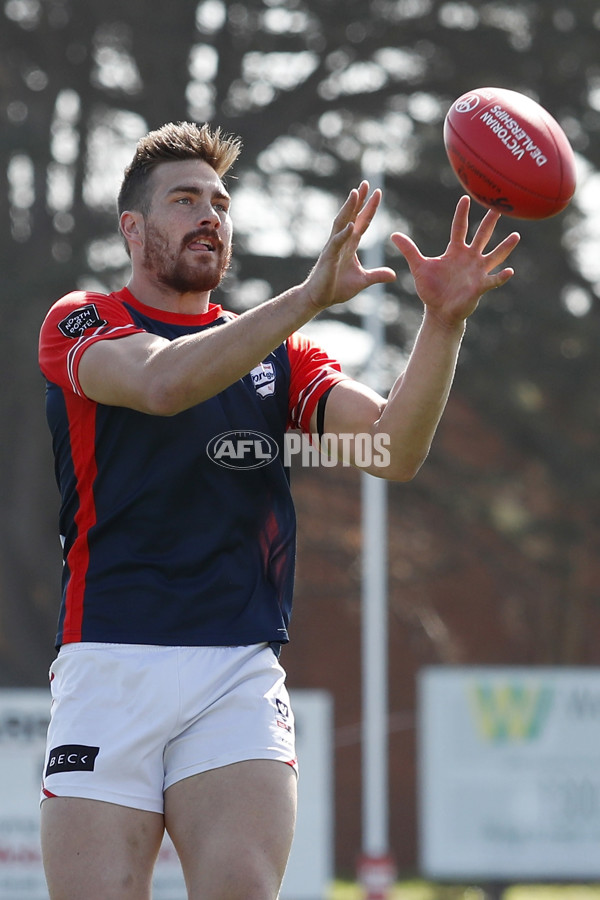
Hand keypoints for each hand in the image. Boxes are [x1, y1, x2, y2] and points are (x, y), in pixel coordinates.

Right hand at [303, 181, 395, 311]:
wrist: (318, 299)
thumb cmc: (336, 288)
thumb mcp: (363, 281)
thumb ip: (377, 275)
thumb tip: (393, 275)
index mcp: (350, 245)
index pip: (362, 222)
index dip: (370, 208)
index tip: (378, 193)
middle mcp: (341, 242)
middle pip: (351, 216)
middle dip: (359, 200)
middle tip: (366, 183)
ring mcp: (334, 248)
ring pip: (341, 223)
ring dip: (349, 208)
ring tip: (355, 193)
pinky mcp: (328, 258)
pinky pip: (337, 243)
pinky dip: (343, 234)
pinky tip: (350, 225)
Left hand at [391, 195, 520, 327]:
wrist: (439, 311)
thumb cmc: (431, 289)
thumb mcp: (419, 267)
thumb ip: (409, 250)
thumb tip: (393, 235)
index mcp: (455, 251)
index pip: (459, 228)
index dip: (462, 214)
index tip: (466, 198)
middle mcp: (469, 258)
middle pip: (482, 235)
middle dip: (490, 222)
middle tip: (501, 206)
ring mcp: (477, 271)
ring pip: (494, 256)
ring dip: (505, 247)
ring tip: (516, 236)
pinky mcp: (480, 287)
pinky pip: (493, 280)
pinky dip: (501, 276)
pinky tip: (509, 270)